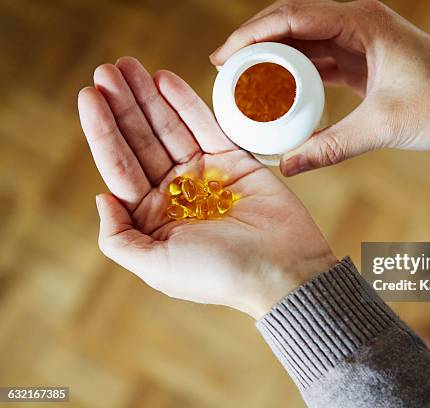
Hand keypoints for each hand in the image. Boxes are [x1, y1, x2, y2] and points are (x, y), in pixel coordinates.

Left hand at [78, 57, 336, 318]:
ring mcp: (205, 174)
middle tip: (107, 70)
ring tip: (129, 67)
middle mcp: (176, 193)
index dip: (103, 130)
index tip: (89, 95)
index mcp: (153, 217)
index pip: (120, 165)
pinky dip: (186, 103)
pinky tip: (165, 80)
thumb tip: (101, 197)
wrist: (282, 270)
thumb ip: (119, 238)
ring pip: (170, 127)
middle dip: (123, 105)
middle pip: (142, 140)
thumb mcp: (157, 267)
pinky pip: (207, 126)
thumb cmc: (220, 274)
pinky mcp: (235, 161)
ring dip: (149, 97)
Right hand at [211, 0, 429, 175]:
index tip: (221, 59)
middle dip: (253, 44)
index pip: (290, 17)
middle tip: (223, 73)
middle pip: (290, 22)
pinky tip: (276, 92)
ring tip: (242, 83)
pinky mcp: (363, 57)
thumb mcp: (382, 127)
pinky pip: (319, 59)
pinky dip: (295, 73)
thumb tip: (288, 168)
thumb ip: (332, 147)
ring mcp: (359, 38)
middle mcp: (357, 21)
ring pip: (302, 40)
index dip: (249, 35)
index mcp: (360, 22)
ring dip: (272, 58)